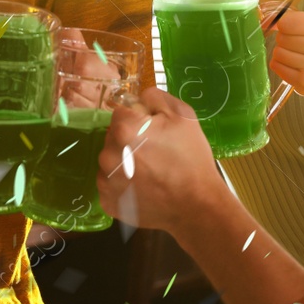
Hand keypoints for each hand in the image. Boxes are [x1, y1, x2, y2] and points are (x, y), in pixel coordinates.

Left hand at [96, 87, 227, 232]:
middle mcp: (107, 155)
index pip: (121, 113)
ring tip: (150, 173)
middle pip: (114, 137)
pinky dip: (123, 185)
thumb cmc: (191, 158)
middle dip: (130, 140)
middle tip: (155, 153)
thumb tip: (137, 98)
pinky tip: (143, 188)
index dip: (139, 119)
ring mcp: (105, 182)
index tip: (155, 132)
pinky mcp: (108, 202)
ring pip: (110, 160)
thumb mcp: (183, 116)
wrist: (197, 205)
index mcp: (123, 130)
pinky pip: (111, 184)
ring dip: (124, 162)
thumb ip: (155, 97)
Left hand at [268, 9, 303, 99]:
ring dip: (281, 53)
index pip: (287, 22)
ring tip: (295, 56)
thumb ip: (292, 18)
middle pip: (282, 38)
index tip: (292, 30)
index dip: (284, 25)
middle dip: (283, 40)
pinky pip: (277, 66)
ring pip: (278, 52)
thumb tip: (266, 21)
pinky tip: (293, 67)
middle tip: (296, 46)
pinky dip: (280, 65)